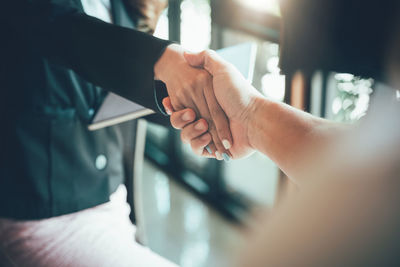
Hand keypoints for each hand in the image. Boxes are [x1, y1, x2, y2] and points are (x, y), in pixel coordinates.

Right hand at [154, 44, 232, 159]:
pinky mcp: (214, 149)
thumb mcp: (223, 70)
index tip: (169, 100)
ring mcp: (210, 134)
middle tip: (190, 113)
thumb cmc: (239, 93)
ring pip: (186, 136)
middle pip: (181, 121)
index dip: (173, 105)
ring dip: (190, 130)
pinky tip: (207, 136)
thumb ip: (206, 58)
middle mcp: (207, 118)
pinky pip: (196, 149)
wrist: (254, 117)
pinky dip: (198, 143)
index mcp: (206, 102)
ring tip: (203, 124)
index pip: (182, 105)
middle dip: (180, 118)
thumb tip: (187, 54)